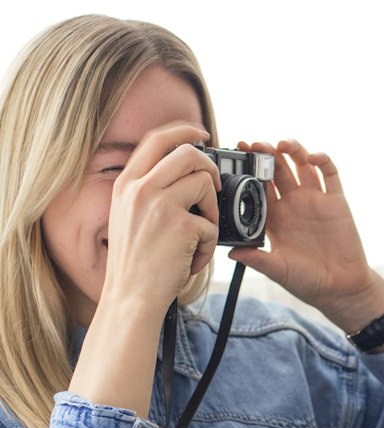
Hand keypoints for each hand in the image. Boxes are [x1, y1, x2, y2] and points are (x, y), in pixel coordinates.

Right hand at [102, 123, 219, 318]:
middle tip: (214, 186)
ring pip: (205, 183)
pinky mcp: (181, 225)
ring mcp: (159, 205)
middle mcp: (139, 189)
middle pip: (187, 152)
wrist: (130, 298)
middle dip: (209, 167)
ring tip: (199, 235)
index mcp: (125, 185)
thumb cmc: (134, 264)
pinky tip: (192, 259)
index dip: (183, 130)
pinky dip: (208, 245)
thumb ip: (147, 191)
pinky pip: (211, 224)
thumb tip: (185, 170)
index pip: (156, 139)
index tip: (201, 133)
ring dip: (212, 210)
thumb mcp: (127, 217)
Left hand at [230, 141, 383, 335]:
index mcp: (275, 218)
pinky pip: (330, 174)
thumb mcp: (278, 270)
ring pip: (302, 165)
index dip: (248, 170)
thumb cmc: (307, 281)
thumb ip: (257, 259)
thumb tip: (231, 252)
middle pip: (277, 169)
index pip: (258, 186)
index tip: (237, 157)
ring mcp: (315, 200)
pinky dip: (322, 160)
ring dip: (293, 150)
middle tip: (254, 144)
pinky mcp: (336, 201)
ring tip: (282, 144)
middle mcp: (293, 204)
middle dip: (266, 154)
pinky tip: (313, 157)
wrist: (340, 288)